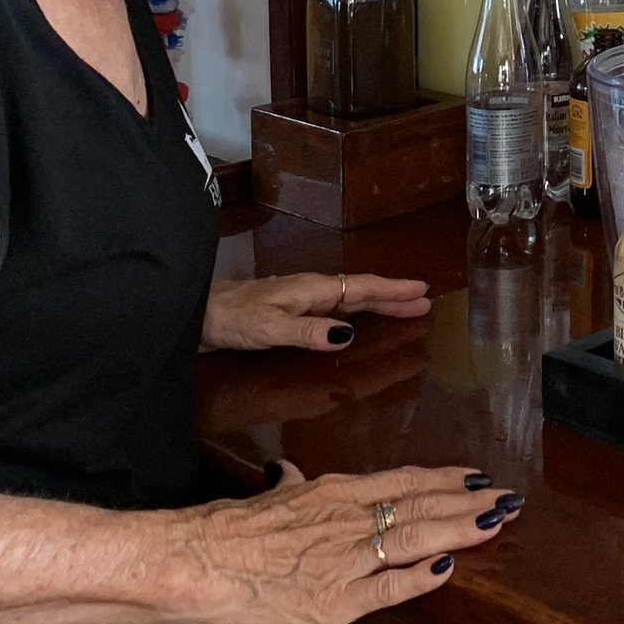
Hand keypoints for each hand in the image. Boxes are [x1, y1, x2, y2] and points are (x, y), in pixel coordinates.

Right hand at [177, 463, 520, 623]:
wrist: (199, 559)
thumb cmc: (231, 529)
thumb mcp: (272, 494)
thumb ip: (292, 483)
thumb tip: (289, 471)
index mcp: (337, 491)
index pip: (405, 481)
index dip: (446, 479)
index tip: (478, 477)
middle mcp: (350, 519)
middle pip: (423, 505)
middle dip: (471, 503)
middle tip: (509, 499)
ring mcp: (347, 559)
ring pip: (417, 538)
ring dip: (462, 529)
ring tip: (496, 521)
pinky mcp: (336, 600)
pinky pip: (388, 587)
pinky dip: (421, 577)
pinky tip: (449, 569)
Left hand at [202, 272, 430, 352]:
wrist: (198, 313)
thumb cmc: (232, 319)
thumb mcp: (269, 328)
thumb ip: (308, 332)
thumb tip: (350, 335)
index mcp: (312, 291)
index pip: (360, 288)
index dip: (392, 291)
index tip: (422, 291)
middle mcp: (311, 292)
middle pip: (360, 292)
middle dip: (393, 296)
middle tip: (425, 301)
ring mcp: (301, 300)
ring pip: (349, 299)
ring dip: (378, 303)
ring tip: (404, 307)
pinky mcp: (290, 312)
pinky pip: (335, 308)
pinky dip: (356, 311)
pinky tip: (357, 319)